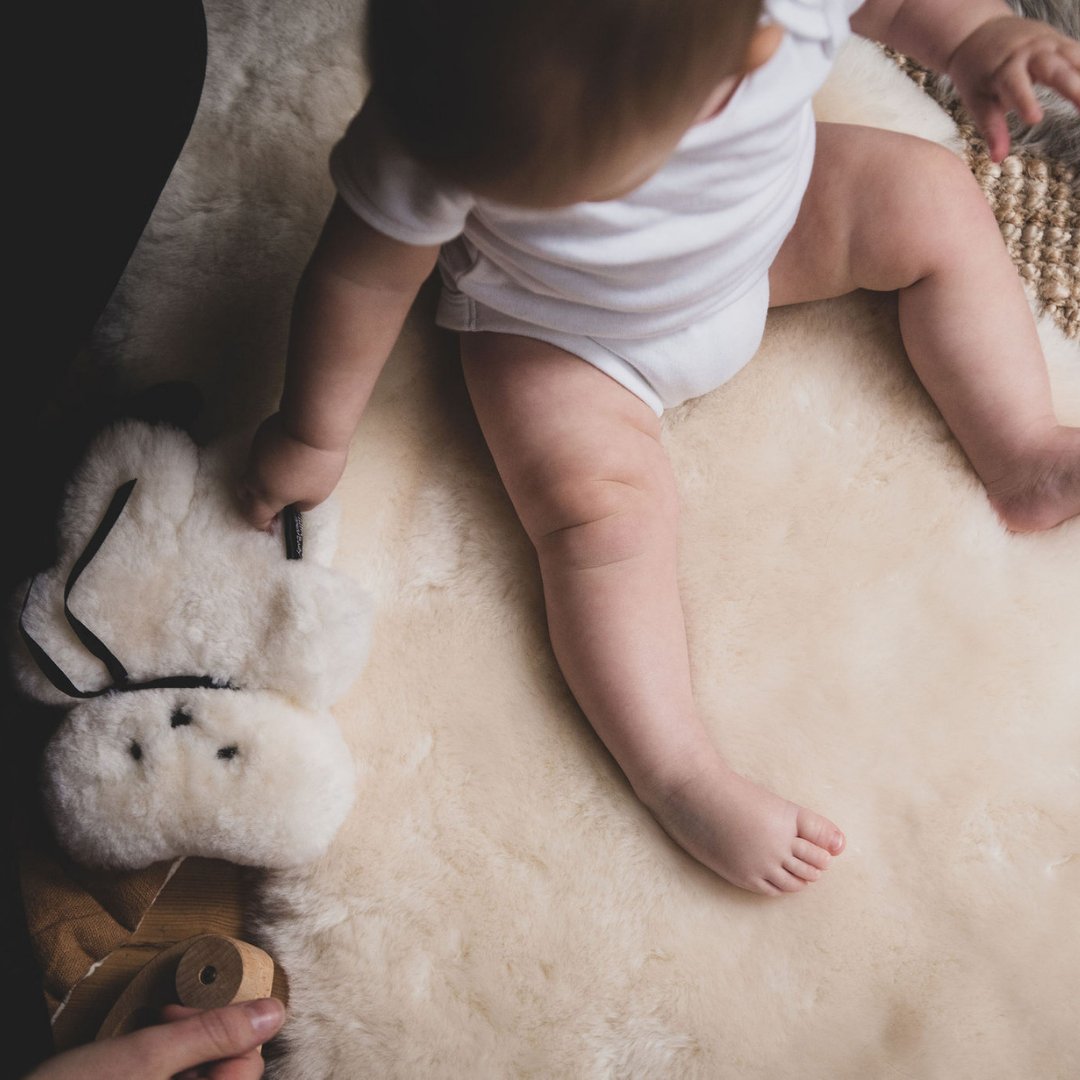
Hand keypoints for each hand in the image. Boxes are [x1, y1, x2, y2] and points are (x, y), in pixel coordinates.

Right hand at [26, 998, 284, 1079]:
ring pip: (199, 1079)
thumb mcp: (147, 1055)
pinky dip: (163, 1072)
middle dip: (201, 1040)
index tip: (183, 1013)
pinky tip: (135, 1063)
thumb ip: (215, 1033)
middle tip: (163, 1019)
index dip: (224, 1030)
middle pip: (226, 1074)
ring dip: (181, 1054)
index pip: (249, 1067)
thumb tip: (275, 1013)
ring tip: (146, 1039)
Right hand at [238, 412, 348, 529]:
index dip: (263, 525)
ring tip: (281, 481)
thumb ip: (302, 505)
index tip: (272, 526)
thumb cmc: (318, 465)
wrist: (313, 425)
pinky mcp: (260, 438)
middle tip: (272, 505)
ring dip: (260, 482)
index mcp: (267, 496)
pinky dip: (267, 463)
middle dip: (254, 503)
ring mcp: (254, 455)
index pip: (255, 517)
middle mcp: (254, 477)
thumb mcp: (318, 495)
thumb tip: (295, 505)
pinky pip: (259, 456)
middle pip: (244, 495)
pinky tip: (286, 458)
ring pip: (250, 474)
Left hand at [947, 15, 1079, 161]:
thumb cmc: (977, 73)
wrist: (981, 32)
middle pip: (1056, 69)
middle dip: (1074, 88)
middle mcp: (1031, 52)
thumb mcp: (976, 100)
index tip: (1034, 119)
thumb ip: (991, 128)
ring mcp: (1050, 44)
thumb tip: (998, 159)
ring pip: (1077, 58)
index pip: (1016, 85)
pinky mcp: (1062, 42)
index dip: (1026, 100)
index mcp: (1005, 68)